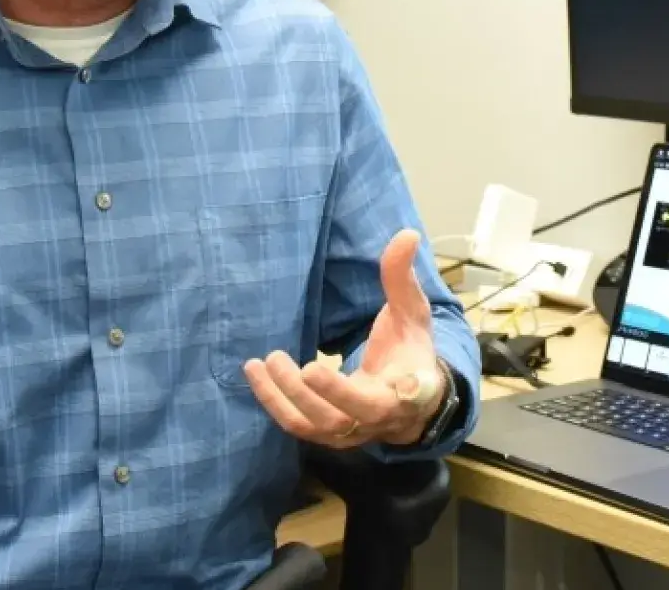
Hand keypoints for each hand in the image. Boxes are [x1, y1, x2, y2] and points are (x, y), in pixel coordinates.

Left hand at [244, 228, 448, 448]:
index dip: (387, 391)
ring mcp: (351, 431)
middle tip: (288, 360)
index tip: (364, 376)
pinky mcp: (327, 434)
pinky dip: (274, 401)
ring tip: (264, 361)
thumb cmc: (410, 350)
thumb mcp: (412, 312)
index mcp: (409, 389)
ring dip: (285, 396)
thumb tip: (406, 234)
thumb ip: (401, 278)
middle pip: (347, 417)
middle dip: (321, 393)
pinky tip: (255, 373)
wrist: (410, 402)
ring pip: (316, 425)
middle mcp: (378, 418)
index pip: (402, 396)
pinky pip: (297, 424)